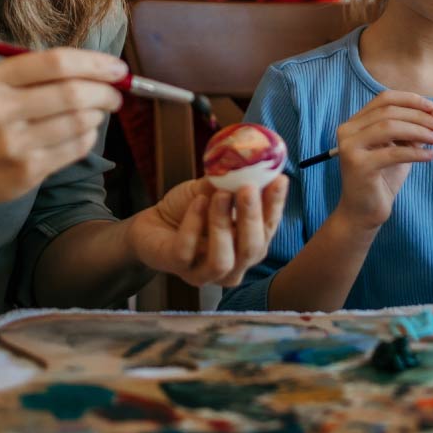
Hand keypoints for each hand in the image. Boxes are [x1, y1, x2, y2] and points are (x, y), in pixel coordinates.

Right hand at [0, 48, 123, 211]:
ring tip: (98, 111)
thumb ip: (34, 73)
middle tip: (116, 93)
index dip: (95, 63)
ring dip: (98, 114)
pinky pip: (73, 149)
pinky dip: (88, 137)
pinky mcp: (26, 172)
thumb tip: (96, 67)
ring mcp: (14, 144)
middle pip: (72, 93)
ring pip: (78, 122)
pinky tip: (84, 131)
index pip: (56, 62)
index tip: (117, 68)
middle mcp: (0, 110)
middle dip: (105, 91)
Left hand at [127, 174, 287, 288]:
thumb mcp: (211, 191)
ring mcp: (204, 272)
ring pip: (222, 261)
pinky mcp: (178, 268)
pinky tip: (197, 202)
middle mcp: (232, 265)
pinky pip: (187, 251)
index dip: (276, 206)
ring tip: (219, 194)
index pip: (268, 229)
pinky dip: (193, 224)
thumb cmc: (189, 209)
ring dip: (223, 225)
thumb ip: (230, 182)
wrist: (152, 223)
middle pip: (252, 251)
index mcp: (246, 245)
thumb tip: (250, 159)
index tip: (279, 179)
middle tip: (248, 188)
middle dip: (252, 219)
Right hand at [334, 91, 432, 230]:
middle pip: (389, 112)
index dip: (410, 100)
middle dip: (419, 116)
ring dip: (419, 131)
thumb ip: (412, 132)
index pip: (384, 99)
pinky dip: (416, 152)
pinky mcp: (359, 165)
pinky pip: (394, 153)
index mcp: (355, 123)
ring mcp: (350, 147)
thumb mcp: (399, 149)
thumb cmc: (382, 178)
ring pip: (389, 127)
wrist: (363, 212)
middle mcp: (348, 131)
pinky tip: (430, 155)